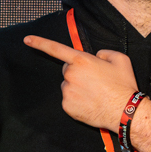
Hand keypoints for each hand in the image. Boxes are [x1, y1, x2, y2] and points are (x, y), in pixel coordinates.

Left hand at [24, 36, 138, 134]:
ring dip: (78, 87)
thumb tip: (96, 56)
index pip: (56, 48)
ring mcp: (67, 91)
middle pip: (67, 70)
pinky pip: (69, 100)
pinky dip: (77, 101)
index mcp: (82, 60)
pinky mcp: (67, 106)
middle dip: (77, 72)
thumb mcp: (120, 59)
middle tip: (95, 81)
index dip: (39, 43)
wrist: (124, 111)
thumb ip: (104, 52)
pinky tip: (91, 102)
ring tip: (96, 93)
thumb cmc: (123, 85)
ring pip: (68, 86)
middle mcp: (70, 74)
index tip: (26, 40)